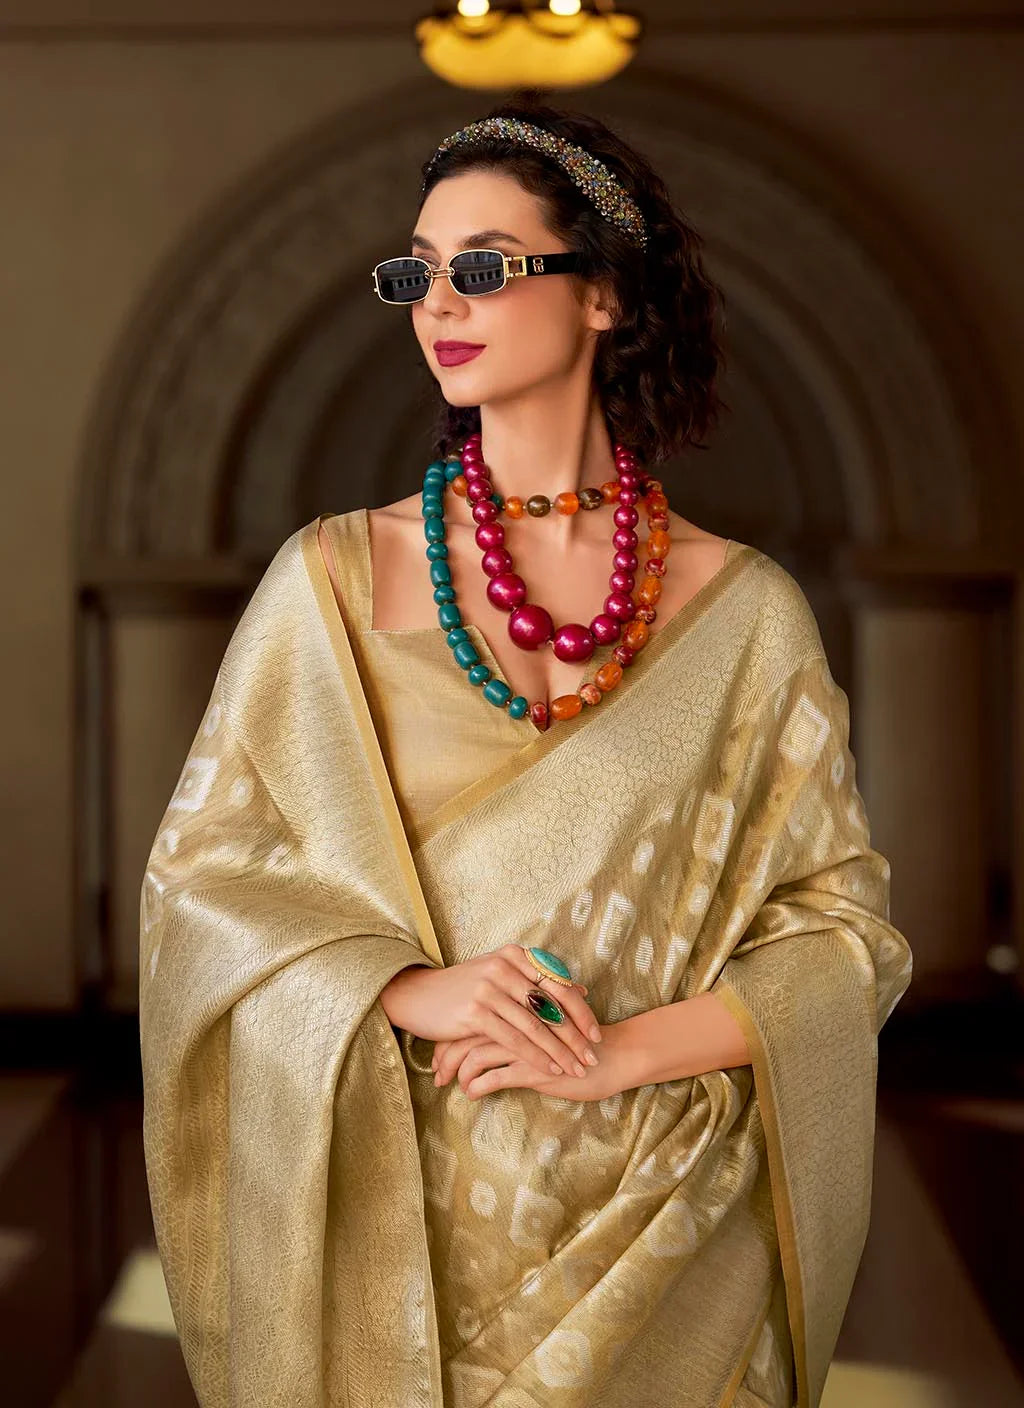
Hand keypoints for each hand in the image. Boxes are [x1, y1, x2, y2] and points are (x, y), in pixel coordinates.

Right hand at [379, 945, 600, 1080]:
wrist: (418, 995)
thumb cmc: (464, 988)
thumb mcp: (501, 974)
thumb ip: (539, 980)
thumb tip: (579, 990)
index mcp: (515, 955)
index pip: (558, 984)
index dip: (581, 1012)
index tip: (597, 1034)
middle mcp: (504, 967)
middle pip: (551, 1005)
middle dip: (575, 1035)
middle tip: (593, 1057)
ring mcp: (489, 988)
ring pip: (535, 1025)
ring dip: (559, 1051)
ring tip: (576, 1069)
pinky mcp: (475, 1012)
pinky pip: (513, 1039)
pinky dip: (535, 1057)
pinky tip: (549, 1071)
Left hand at [431, 1021, 632, 1101]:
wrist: (615, 1056)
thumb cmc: (580, 1043)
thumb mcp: (546, 1027)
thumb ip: (521, 1024)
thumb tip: (492, 1032)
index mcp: (518, 1007)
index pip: (473, 1017)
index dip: (451, 1036)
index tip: (439, 1053)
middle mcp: (517, 1021)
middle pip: (466, 1033)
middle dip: (445, 1054)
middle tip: (436, 1072)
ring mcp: (525, 1044)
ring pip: (474, 1055)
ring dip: (457, 1072)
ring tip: (450, 1084)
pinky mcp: (534, 1069)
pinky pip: (494, 1077)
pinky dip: (477, 1086)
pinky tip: (472, 1093)